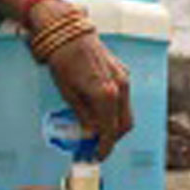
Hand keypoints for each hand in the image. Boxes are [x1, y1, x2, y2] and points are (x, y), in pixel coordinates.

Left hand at [46, 30, 131, 158]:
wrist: (68, 32)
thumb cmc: (63, 60)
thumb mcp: (67, 92)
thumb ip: (82, 115)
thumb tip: (90, 134)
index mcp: (105, 95)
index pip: (110, 130)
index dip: (105, 147)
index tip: (97, 156)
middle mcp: (120, 87)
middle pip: (124, 125)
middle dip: (112, 138)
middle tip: (96, 146)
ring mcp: (124, 78)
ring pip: (126, 112)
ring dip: (115, 124)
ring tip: (97, 130)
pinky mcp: (123, 72)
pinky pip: (124, 98)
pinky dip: (116, 109)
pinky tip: (100, 111)